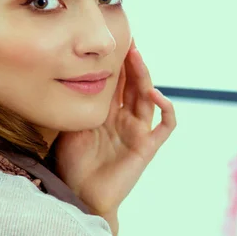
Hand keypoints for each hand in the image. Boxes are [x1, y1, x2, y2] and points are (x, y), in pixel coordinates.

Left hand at [54, 39, 175, 223]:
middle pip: (134, 85)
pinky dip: (165, 108)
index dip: (118, 63)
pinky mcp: (147, 147)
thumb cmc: (73, 164)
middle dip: (132, 63)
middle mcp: (126, 120)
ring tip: (136, 57)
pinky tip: (154, 94)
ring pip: (148, 98)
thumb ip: (80, 104)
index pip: (117, 83)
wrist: (82, 194)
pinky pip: (165, 125)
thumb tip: (74, 74)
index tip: (115, 41)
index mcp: (108, 114)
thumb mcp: (71, 125)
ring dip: (144, 77)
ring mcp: (138, 132)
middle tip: (129, 41)